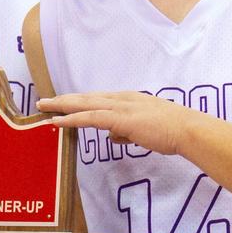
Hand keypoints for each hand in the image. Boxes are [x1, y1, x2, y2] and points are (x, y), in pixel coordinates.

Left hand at [40, 91, 197, 154]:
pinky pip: (91, 117)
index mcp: (128, 100)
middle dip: (64, 99)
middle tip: (44, 100)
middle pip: (87, 97)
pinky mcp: (121, 118)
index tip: (62, 103)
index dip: (79, 101)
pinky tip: (58, 121)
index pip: (98, 99)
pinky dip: (72, 118)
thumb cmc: (172, 131)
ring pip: (85, 104)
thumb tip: (113, 136)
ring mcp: (121, 107)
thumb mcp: (145, 129)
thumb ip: (127, 131)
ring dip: (63, 105)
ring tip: (44, 106)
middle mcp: (122, 99)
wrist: (187, 130)